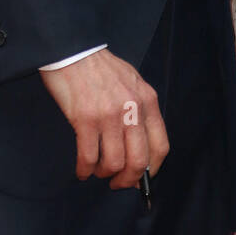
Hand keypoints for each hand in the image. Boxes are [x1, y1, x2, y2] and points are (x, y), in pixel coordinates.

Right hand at [40, 47, 168, 188]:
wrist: (74, 50)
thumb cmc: (101, 68)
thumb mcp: (132, 83)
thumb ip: (140, 111)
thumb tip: (140, 148)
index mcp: (148, 101)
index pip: (160, 146)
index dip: (152, 169)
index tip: (141, 178)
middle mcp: (132, 109)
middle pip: (138, 161)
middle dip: (127, 180)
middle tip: (117, 183)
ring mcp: (109, 115)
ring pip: (113, 163)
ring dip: (104, 174)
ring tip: (97, 171)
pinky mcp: (85, 119)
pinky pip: (88, 157)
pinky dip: (84, 170)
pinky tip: (82, 170)